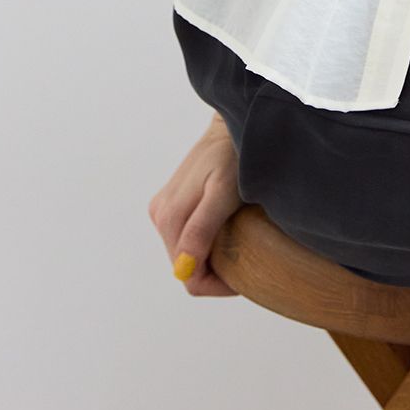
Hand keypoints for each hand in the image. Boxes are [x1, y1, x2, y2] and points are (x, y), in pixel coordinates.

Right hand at [148, 114, 244, 296]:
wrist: (232, 126)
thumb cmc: (233, 157)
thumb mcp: (223, 194)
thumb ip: (201, 229)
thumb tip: (184, 269)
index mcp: (169, 219)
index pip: (191, 279)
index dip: (220, 283)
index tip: (248, 270)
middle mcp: (160, 216)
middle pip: (189, 268)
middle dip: (217, 269)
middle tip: (248, 252)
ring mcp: (164, 210)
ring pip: (189, 255)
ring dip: (213, 255)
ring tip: (240, 236)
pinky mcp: (172, 204)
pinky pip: (188, 238)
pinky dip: (209, 241)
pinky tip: (228, 225)